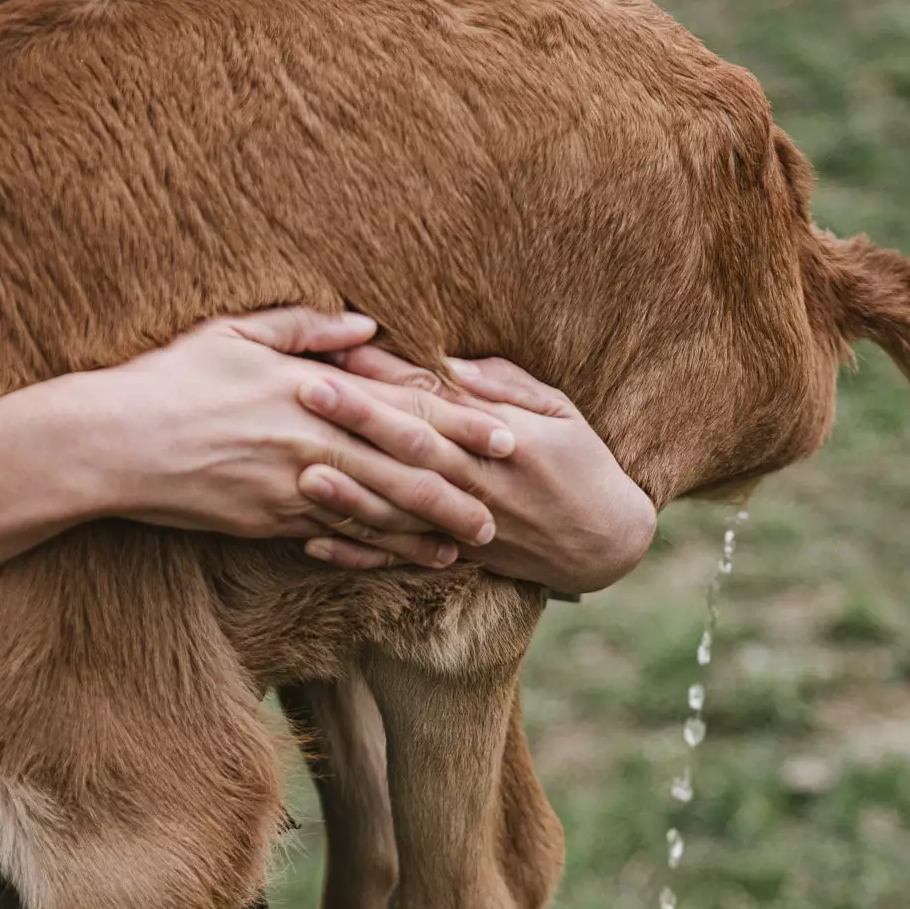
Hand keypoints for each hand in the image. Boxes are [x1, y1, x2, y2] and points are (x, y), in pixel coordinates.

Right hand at [92, 309, 514, 563]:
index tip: (509, 434)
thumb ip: (305, 328)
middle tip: (510, 507)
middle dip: (462, 490)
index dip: (461, 424)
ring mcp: (294, 488)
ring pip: (379, 513)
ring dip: (430, 531)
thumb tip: (366, 324)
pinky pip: (338, 539)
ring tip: (474, 545)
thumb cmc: (171, 378)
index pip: (403, 407)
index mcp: (313, 389)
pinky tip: (409, 561)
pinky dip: (379, 551)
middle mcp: (313, 441)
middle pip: (404, 469)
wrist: (113, 442)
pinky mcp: (272, 522)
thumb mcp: (235, 333)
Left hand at [302, 350, 656, 592]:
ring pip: (399, 508)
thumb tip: (448, 362)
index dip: (391, 376)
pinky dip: (358, 555)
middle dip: (358, 420)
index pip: (438, 401)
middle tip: (306, 390)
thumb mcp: (560, 410)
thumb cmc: (584, 465)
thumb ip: (503, 386)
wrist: (608, 543)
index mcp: (506, 440)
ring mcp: (466, 526)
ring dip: (349, 491)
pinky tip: (314, 543)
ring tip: (301, 471)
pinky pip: (400, 558)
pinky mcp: (458, 558)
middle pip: (412, 448)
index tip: (344, 349)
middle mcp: (481, 485)